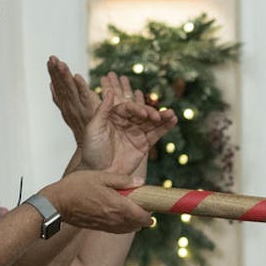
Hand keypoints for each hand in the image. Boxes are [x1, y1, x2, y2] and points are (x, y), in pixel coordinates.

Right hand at [41, 169, 151, 233]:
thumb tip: (140, 182)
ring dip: (133, 223)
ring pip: (127, 229)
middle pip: (137, 225)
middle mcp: (113, 219)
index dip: (150, 214)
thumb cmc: (75, 187)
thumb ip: (122, 180)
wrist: (55, 204)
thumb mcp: (100, 176)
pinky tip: (119, 216)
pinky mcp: (97, 228)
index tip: (153, 207)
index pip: (142, 216)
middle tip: (143, 207)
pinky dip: (123, 225)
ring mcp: (105, 225)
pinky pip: (116, 230)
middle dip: (143, 218)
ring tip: (133, 212)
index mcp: (117, 206)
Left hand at [50, 58, 176, 176]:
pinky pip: (156, 134)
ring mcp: (136, 133)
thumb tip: (110, 92)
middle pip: (142, 114)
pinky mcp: (143, 145)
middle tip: (158, 116)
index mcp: (113, 116)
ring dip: (162, 118)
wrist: (98, 173)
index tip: (144, 114)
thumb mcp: (93, 129)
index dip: (137, 108)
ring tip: (172, 114)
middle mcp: (126, 123)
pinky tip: (173, 121)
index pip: (128, 108)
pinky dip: (165, 128)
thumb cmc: (92, 151)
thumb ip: (102, 110)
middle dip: (151, 113)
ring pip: (151, 123)